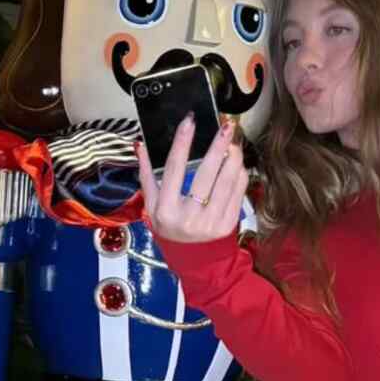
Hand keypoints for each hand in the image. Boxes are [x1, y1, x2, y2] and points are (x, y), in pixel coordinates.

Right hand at [134, 114, 247, 242]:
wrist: (193, 259)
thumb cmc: (170, 226)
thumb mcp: (152, 205)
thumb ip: (146, 175)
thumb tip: (140, 145)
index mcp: (166, 209)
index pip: (174, 169)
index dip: (182, 142)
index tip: (189, 121)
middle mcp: (188, 216)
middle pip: (206, 173)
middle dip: (217, 146)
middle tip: (226, 126)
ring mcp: (211, 222)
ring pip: (226, 181)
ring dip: (233, 157)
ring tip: (233, 142)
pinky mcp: (228, 224)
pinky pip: (238, 192)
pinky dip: (239, 174)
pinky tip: (237, 163)